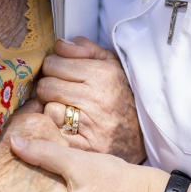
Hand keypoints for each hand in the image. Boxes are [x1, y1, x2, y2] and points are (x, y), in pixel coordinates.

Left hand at [38, 38, 145, 163]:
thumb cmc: (123, 97)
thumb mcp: (113, 65)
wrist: (144, 135)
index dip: (53, 68)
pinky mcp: (84, 146)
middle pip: (46, 85)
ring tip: (66, 110)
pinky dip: (55, 128)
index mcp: (102, 74)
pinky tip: (67, 127)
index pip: (53, 63)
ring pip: (47, 108)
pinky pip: (53, 131)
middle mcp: (96, 97)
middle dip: (49, 88)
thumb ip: (87, 50)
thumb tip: (60, 45)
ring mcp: (90, 124)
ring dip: (51, 108)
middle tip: (62, 94)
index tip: (61, 75)